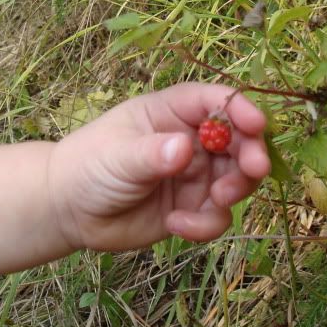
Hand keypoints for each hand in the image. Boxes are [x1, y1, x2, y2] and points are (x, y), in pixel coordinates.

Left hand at [47, 83, 270, 251]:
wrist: (69, 211)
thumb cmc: (88, 166)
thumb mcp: (117, 156)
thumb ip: (151, 154)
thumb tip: (184, 148)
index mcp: (172, 112)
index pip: (215, 101)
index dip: (240, 109)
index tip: (257, 125)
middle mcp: (190, 139)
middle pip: (238, 140)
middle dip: (251, 154)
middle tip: (253, 170)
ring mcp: (194, 174)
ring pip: (237, 179)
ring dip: (235, 191)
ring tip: (214, 202)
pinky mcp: (193, 208)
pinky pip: (217, 216)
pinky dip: (205, 224)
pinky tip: (176, 226)